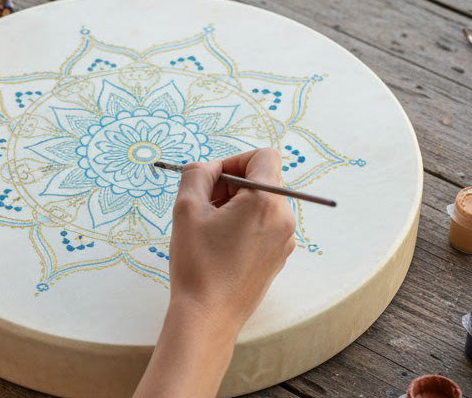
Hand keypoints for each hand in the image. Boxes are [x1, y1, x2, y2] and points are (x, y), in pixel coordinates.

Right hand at [133, 148, 294, 397]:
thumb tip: (207, 167)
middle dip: (230, 184)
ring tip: (209, 228)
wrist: (208, 316)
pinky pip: (264, 225)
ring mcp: (285, 239)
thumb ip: (196, 174)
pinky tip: (220, 245)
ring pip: (262, 203)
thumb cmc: (197, 263)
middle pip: (262, 180)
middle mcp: (283, 218)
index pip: (263, 156)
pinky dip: (243, 224)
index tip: (212, 179)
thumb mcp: (186, 208)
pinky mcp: (279, 256)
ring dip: (235, 205)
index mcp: (265, 201)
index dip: (234, 160)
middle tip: (203, 204)